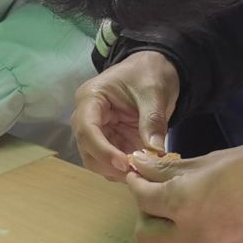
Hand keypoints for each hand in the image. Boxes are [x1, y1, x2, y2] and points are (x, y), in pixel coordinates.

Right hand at [73, 51, 180, 179]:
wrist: (154, 69)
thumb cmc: (149, 73)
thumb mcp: (154, 93)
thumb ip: (153, 121)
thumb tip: (155, 151)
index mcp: (91, 98)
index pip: (87, 129)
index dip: (103, 151)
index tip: (125, 164)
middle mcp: (87, 117)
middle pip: (87, 149)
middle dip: (110, 165)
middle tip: (137, 173)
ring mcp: (97, 131)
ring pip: (96, 160)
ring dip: (116, 171)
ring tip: (141, 173)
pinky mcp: (109, 140)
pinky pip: (111, 161)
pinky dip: (124, 169)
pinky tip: (141, 170)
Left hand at [126, 139, 242, 242]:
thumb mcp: (212, 160)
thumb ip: (172, 170)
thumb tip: (142, 168)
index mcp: (186, 205)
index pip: (143, 199)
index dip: (136, 183)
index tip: (140, 173)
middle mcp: (193, 237)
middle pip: (146, 235)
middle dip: (145, 213)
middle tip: (158, 192)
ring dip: (167, 225)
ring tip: (186, 200)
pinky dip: (190, 233)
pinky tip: (210, 212)